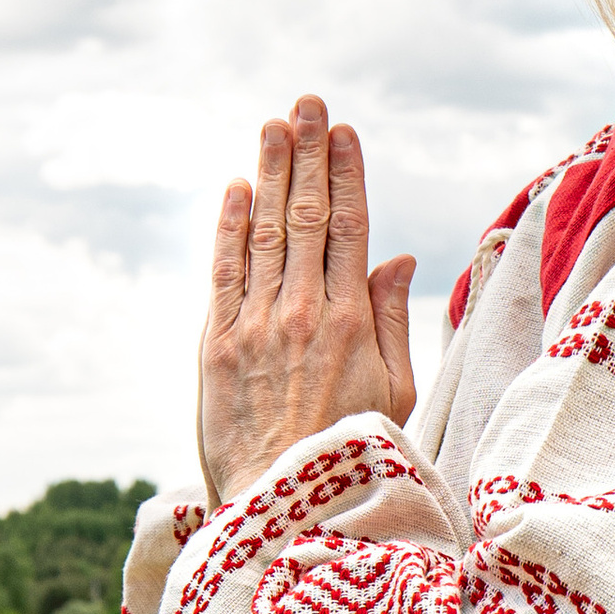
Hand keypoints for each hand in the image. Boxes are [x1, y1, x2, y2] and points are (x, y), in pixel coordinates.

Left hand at [199, 96, 415, 506]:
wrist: (287, 510)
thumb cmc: (352, 455)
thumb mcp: (396, 391)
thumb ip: (394, 320)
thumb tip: (398, 258)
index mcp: (352, 323)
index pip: (349, 228)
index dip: (345, 174)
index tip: (343, 132)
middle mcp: (302, 314)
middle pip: (305, 216)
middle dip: (307, 154)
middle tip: (305, 103)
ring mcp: (255, 328)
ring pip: (263, 234)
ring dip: (268, 173)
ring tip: (273, 125)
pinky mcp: (216, 349)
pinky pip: (224, 274)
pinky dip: (229, 228)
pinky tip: (235, 189)